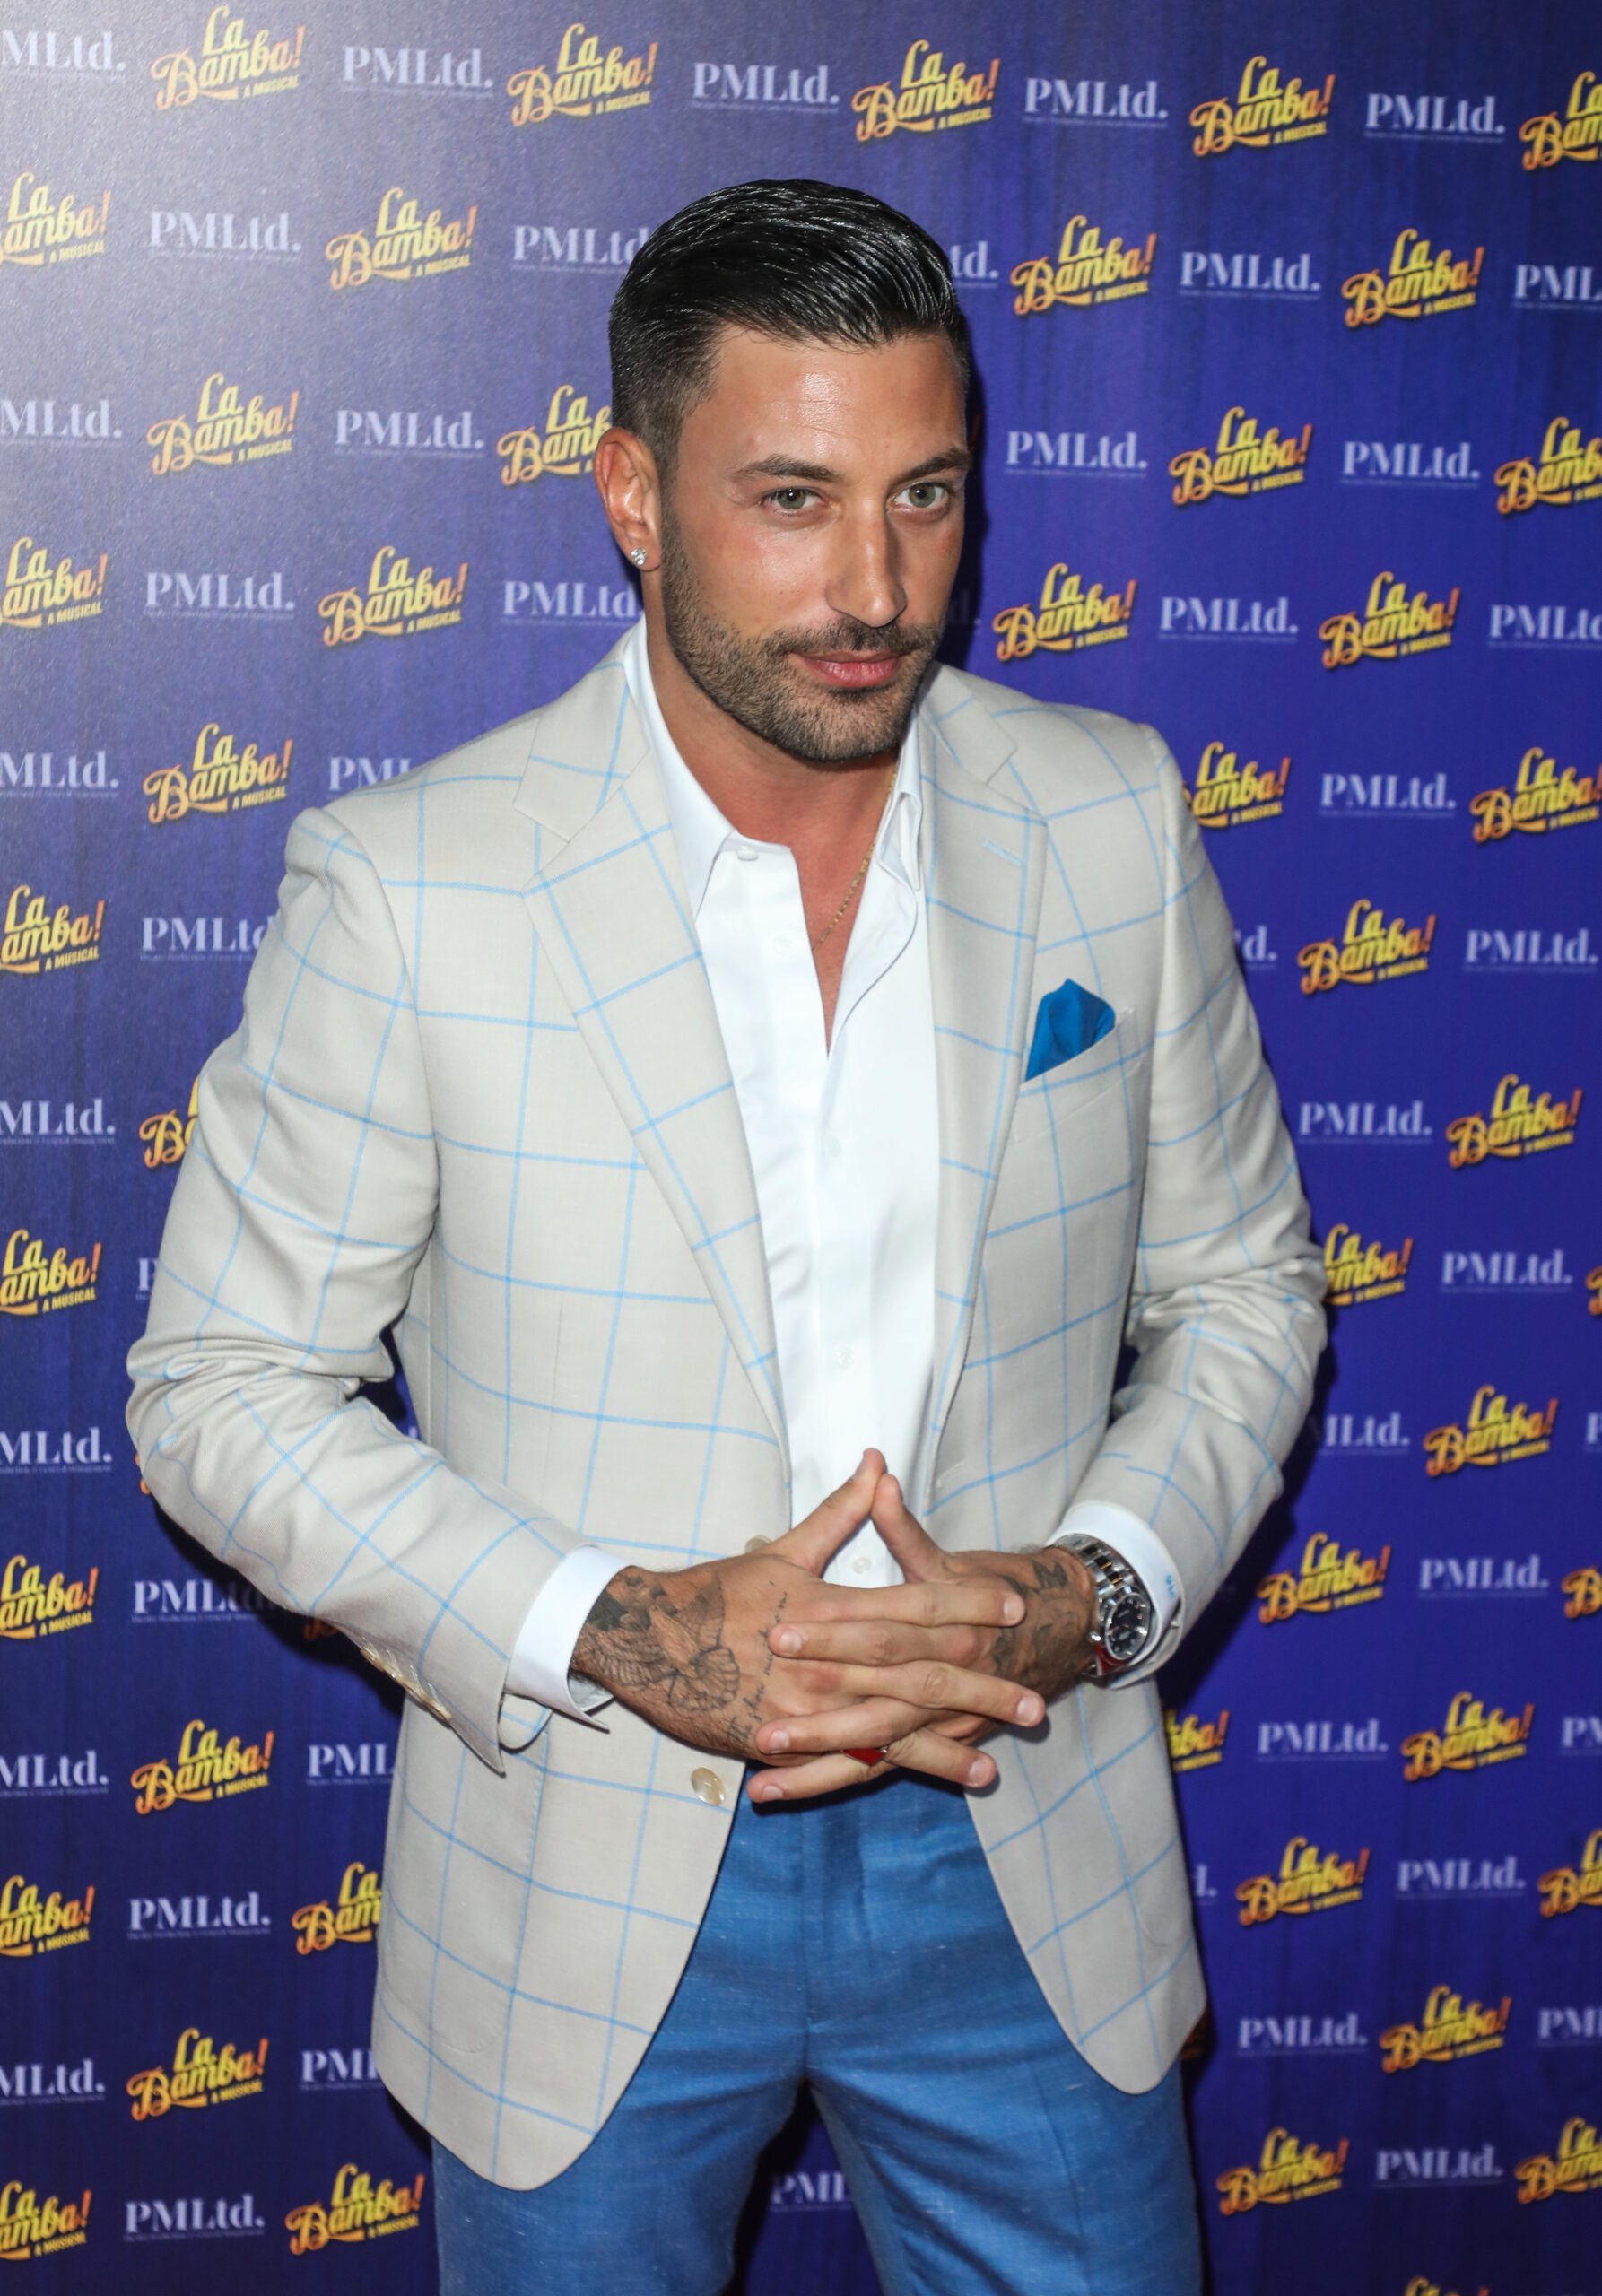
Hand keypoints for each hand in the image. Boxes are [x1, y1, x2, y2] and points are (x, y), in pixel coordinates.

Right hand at [571, 1453, 1040, 1786]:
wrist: (649, 1640)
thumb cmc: (719, 1590)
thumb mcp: (784, 1549)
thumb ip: (840, 1511)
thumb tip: (878, 1461)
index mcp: (831, 1608)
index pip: (915, 1605)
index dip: (967, 1605)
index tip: (1011, 1609)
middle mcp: (827, 1662)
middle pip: (918, 1677)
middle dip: (979, 1692)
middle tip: (1033, 1705)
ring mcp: (806, 1709)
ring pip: (889, 1733)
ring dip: (945, 1750)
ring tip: (993, 1768)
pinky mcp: (782, 1745)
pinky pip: (843, 1765)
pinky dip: (886, 1775)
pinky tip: (922, 1787)